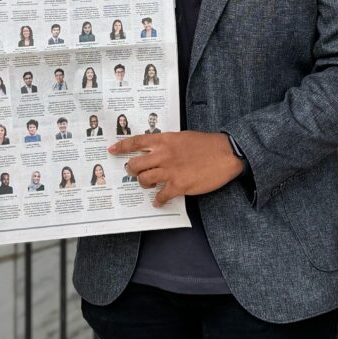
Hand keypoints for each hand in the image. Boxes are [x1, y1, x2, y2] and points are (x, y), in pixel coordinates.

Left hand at [109, 131, 242, 206]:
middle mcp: (163, 154)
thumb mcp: (182, 137)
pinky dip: (158, 201)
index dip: (122, 146)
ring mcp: (170, 171)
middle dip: (132, 170)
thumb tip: (156, 151)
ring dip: (144, 184)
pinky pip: (161, 196)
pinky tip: (159, 201)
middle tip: (134, 172)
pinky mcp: (180, 185)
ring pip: (144, 180)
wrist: (225, 153)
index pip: (137, 142)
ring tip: (150, 185)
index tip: (112, 150)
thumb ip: (167, 144)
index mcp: (164, 140)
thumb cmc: (206, 144)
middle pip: (135, 164)